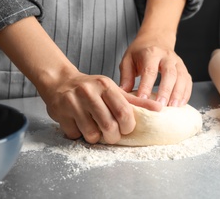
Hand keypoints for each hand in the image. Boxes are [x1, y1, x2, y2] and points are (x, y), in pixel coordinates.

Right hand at [0, 16, 160, 144]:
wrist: (60, 81)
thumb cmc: (92, 88)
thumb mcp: (114, 90)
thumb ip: (136, 101)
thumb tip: (160, 108)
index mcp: (105, 86)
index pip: (123, 112)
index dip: (127, 126)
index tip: (126, 128)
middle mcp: (88, 92)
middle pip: (108, 126)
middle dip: (113, 136)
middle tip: (112, 135)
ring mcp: (73, 103)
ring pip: (91, 134)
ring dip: (96, 137)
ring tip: (95, 129)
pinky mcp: (60, 113)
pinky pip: (75, 134)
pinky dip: (79, 135)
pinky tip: (79, 124)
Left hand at [119, 0, 191, 106]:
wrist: (156, 38)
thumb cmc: (140, 52)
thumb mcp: (128, 60)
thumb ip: (126, 76)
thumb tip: (124, 94)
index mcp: (150, 53)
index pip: (149, 70)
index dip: (146, 86)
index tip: (142, 99)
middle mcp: (167, 56)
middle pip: (169, 73)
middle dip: (166, 91)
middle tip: (161, 106)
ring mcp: (177, 62)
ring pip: (182, 77)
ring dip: (178, 94)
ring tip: (173, 108)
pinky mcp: (184, 69)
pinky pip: (188, 81)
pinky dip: (186, 94)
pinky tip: (180, 105)